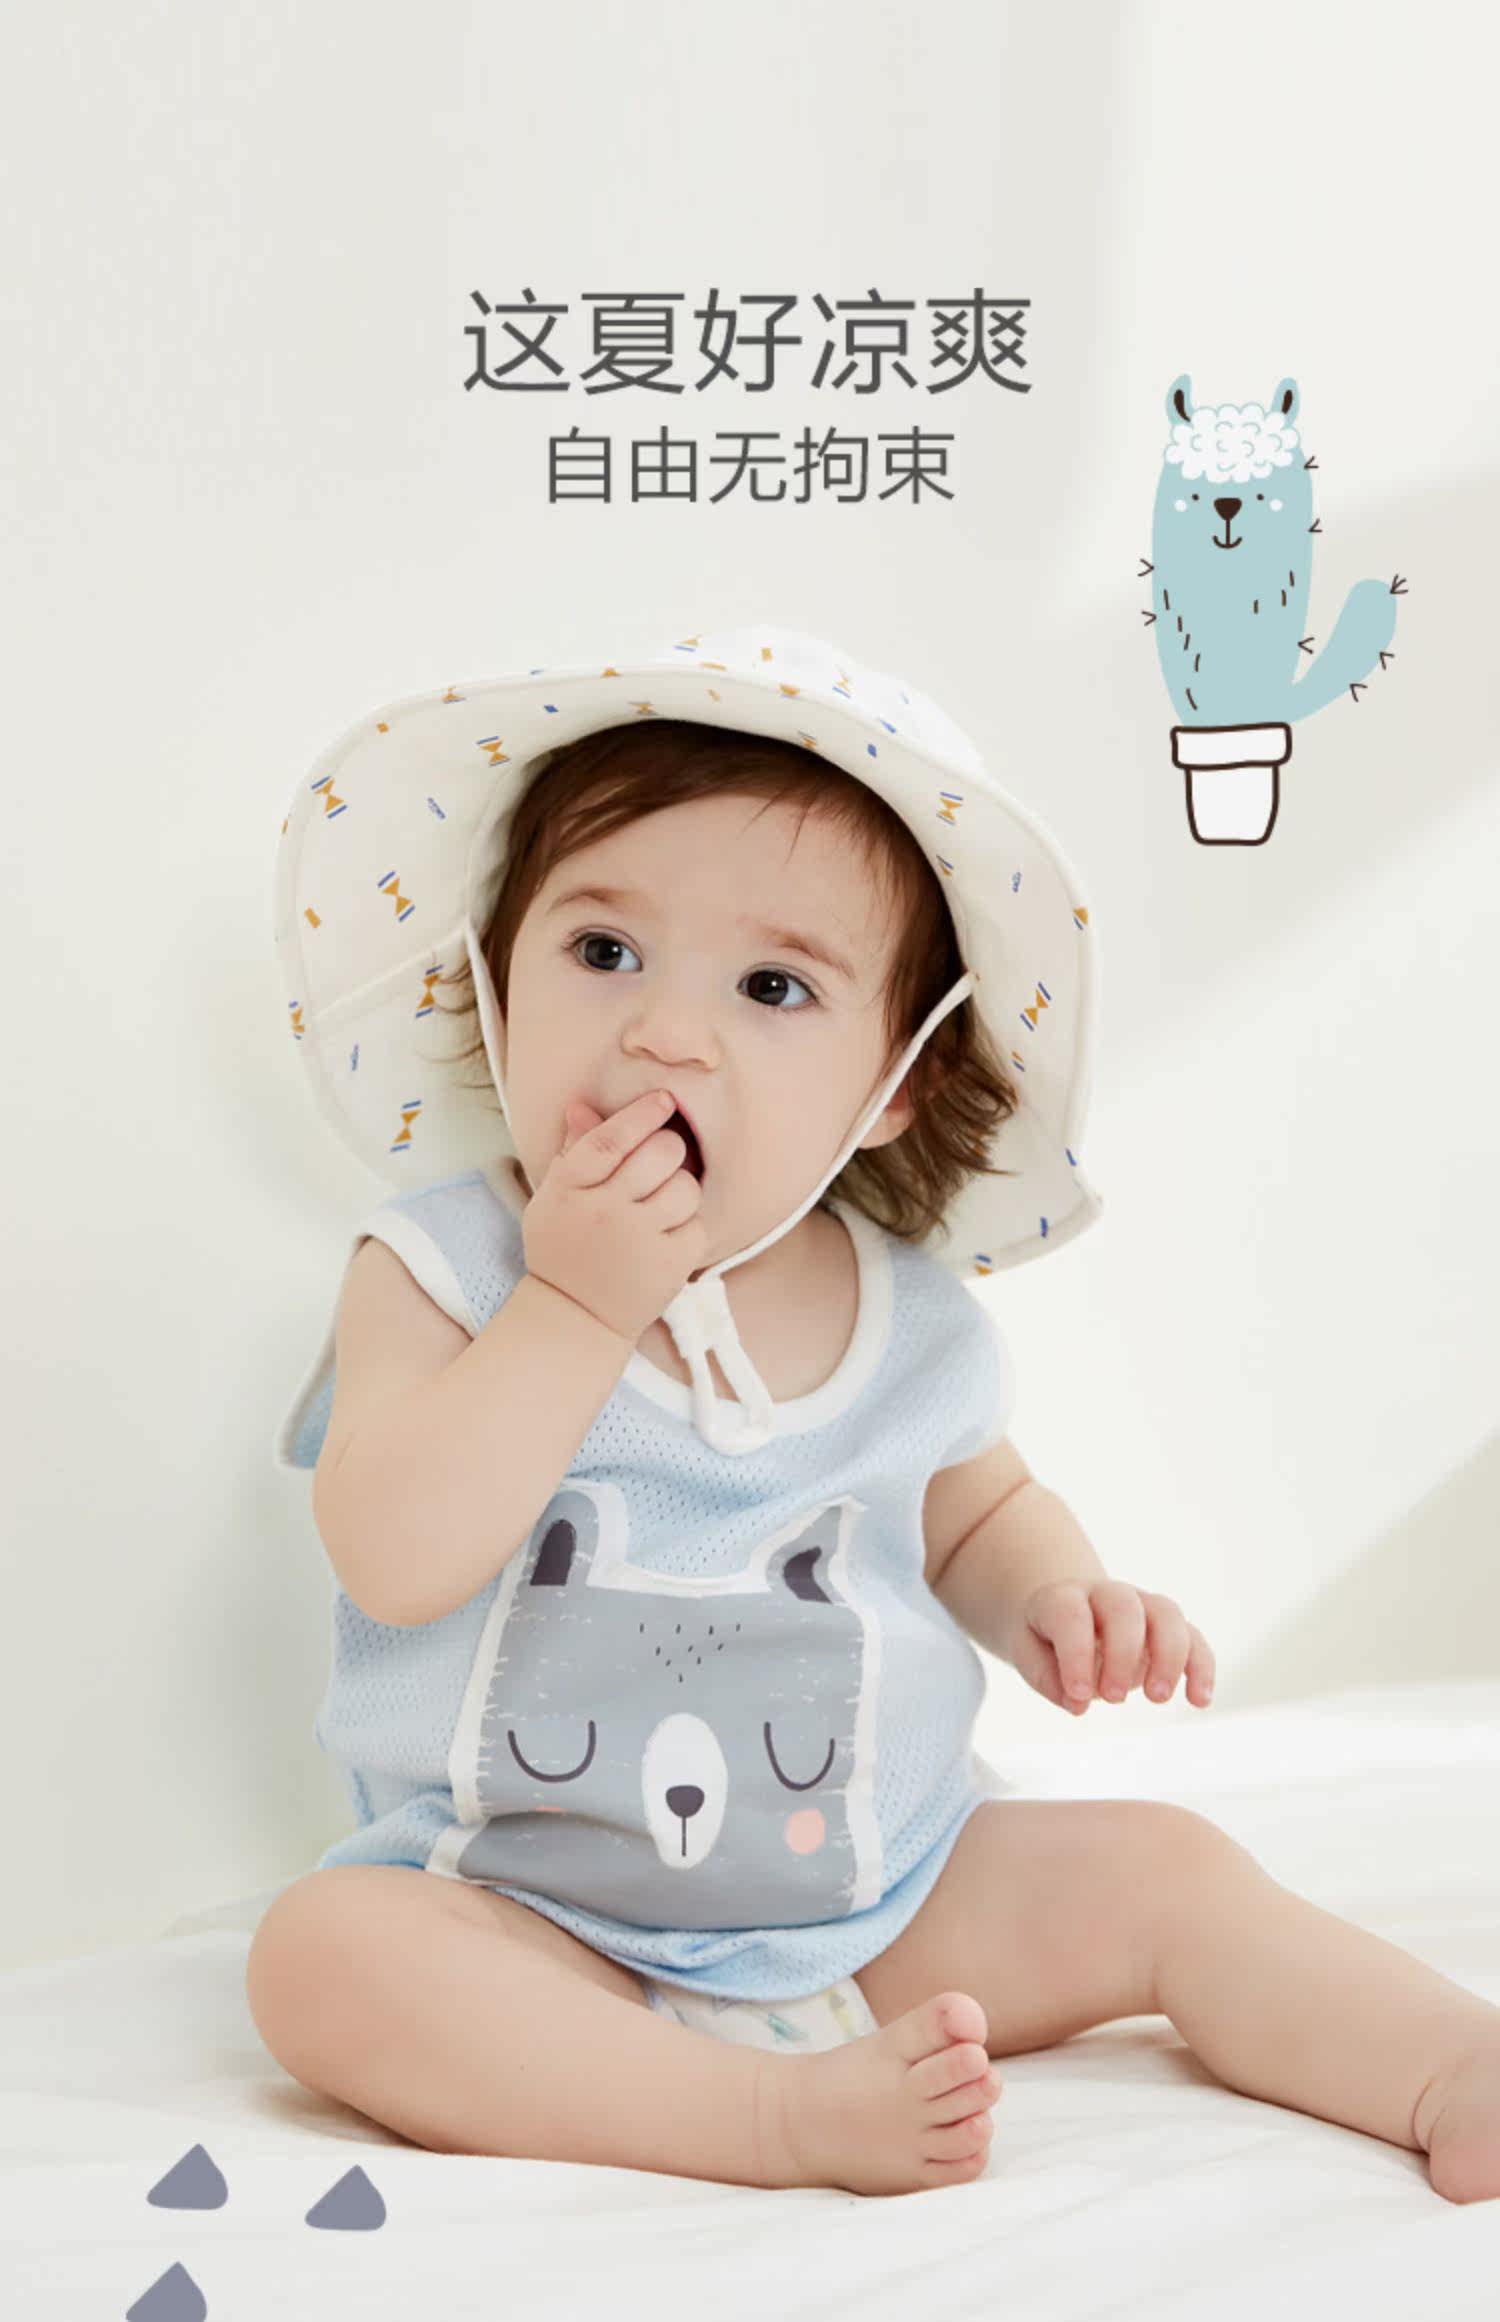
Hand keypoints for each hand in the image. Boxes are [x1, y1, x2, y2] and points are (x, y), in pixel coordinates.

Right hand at [522, 1088, 707, 1344]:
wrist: (574, 1317)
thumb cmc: (564, 1250)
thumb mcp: (555, 1198)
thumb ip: (574, 1151)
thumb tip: (584, 1105)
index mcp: (568, 1189)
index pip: (609, 1139)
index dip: (641, 1114)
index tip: (664, 1099)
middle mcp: (603, 1211)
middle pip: (659, 1153)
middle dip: (668, 1149)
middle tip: (661, 1163)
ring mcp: (638, 1240)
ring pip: (685, 1186)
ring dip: (680, 1190)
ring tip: (662, 1207)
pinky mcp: (668, 1266)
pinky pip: (697, 1225)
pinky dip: (688, 1228)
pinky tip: (667, 1239)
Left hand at [1007, 1580, 1214, 1714]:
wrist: (1069, 1613)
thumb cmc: (1047, 1640)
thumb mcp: (1029, 1655)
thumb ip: (1047, 1678)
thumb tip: (1077, 1703)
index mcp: (1063, 1597)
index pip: (1071, 1614)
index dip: (1076, 1654)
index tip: (1079, 1695)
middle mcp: (1105, 1594)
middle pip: (1124, 1607)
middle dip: (1123, 1654)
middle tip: (1112, 1699)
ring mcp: (1141, 1606)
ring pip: (1167, 1613)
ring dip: (1169, 1657)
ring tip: (1157, 1698)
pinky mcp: (1168, 1628)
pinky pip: (1194, 1637)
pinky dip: (1202, 1667)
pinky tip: (1200, 1700)